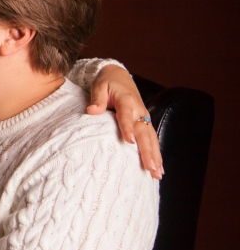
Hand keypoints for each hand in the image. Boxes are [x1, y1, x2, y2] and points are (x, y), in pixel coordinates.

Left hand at [88, 64, 162, 178]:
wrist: (119, 75)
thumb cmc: (107, 82)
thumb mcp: (99, 86)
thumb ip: (97, 99)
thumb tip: (92, 111)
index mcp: (127, 101)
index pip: (127, 116)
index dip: (128, 128)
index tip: (129, 141)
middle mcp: (139, 111)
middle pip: (144, 132)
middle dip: (148, 151)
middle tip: (150, 168)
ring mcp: (144, 118)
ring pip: (152, 138)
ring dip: (155, 156)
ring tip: (158, 174)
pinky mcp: (145, 122)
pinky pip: (152, 139)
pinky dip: (156, 153)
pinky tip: (159, 167)